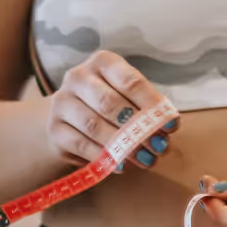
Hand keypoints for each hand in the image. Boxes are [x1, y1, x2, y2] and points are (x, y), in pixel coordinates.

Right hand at [46, 51, 178, 169]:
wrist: (69, 121)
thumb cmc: (109, 107)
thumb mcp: (129, 98)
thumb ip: (147, 109)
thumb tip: (167, 127)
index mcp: (102, 62)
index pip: (130, 81)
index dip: (153, 105)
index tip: (172, 125)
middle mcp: (77, 77)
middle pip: (109, 103)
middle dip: (137, 128)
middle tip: (159, 147)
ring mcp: (62, 103)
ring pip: (94, 126)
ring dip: (122, 146)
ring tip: (145, 159)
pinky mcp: (54, 130)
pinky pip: (82, 145)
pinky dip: (104, 157)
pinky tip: (122, 164)